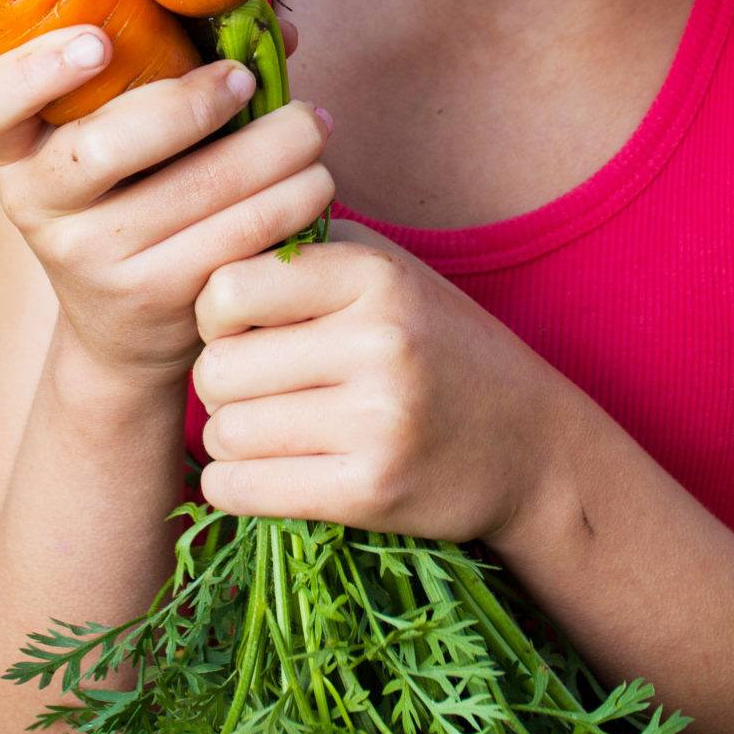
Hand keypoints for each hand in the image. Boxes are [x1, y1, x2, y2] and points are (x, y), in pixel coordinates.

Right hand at [0, 18, 327, 389]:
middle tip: (247, 77)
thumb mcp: (121, 132)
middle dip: (196, 100)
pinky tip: (314, 182)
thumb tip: (270, 24)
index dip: (37, 69)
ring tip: (313, 124)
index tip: (99, 40)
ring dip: (275, 148)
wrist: (122, 328)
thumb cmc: (131, 189)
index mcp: (16, 150)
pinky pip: (235, 237)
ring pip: (198, 189)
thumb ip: (175, 64)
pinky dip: (289, 201)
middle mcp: (38, 205)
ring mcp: (91, 259)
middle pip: (109, 143)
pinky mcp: (153, 298)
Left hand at [192, 219, 565, 544]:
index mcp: (373, 275)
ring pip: (226, 432)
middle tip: (247, 386)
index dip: (214, 313)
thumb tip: (203, 242)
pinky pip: (245, 490)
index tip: (237, 329)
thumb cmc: (433, 343)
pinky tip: (252, 472)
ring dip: (225, 436)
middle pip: (218, 367)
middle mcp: (378, 342)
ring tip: (259, 427)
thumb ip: (301, 249)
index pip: (228, 289)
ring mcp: (378, 422)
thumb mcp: (385, 271)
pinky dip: (230, 485)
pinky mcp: (373, 492)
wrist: (530, 442)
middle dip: (216, 381)